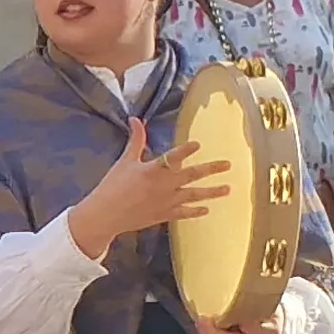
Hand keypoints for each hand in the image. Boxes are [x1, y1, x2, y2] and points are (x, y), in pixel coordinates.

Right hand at [71, 120, 225, 252]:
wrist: (105, 215)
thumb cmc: (113, 185)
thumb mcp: (125, 160)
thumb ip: (136, 140)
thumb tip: (136, 119)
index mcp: (153, 170)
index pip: (172, 157)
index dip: (185, 150)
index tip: (198, 144)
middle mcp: (164, 185)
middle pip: (192, 175)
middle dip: (212, 169)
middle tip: (228, 165)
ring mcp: (166, 202)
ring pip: (194, 195)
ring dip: (212, 192)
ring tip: (228, 189)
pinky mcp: (164, 215)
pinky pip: (184, 213)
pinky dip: (196, 211)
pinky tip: (207, 209)